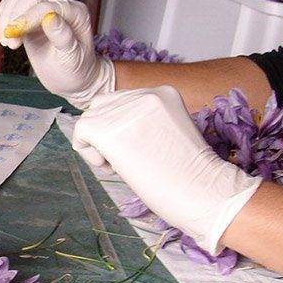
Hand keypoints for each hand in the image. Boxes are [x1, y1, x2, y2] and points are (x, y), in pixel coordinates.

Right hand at [0, 0, 113, 109]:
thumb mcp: (72, 58)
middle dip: (15, 17)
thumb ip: (63, 36)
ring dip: (7, 17)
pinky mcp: (31, 16)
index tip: (12, 35)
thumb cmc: (76, 70)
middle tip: (12, 44)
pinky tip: (7, 37)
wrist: (71, 78)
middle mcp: (60, 5)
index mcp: (76, 12)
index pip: (47, 6)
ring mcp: (44, 8)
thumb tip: (50, 17)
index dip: (27, 18)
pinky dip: (4, 18)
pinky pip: (12, 5)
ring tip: (9, 42)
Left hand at [72, 86, 262, 253]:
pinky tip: (114, 168)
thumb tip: (116, 128)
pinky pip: (80, 135)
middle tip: (131, 159)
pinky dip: (90, 155)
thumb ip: (147, 122)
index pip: (124, 101)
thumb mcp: (171, 133)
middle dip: (109, 133)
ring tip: (123, 165)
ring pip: (90, 120)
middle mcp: (142, 94)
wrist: (202, 191)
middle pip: (103, 107)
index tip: (142, 150)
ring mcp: (123, 110)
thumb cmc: (191, 174)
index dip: (125, 128)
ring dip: (99, 144)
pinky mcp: (105, 129)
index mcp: (163, 92)